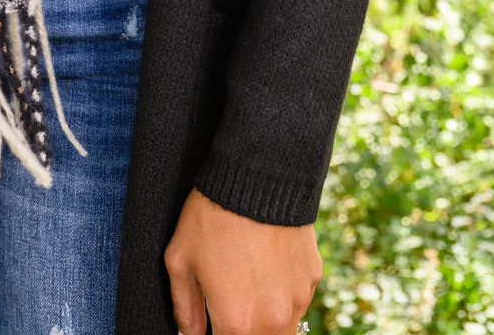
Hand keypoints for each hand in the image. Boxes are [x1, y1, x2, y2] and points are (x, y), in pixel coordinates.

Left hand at [164, 188, 320, 334]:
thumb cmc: (211, 216)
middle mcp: (273, 320)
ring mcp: (298, 300)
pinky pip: (297, 299)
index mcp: (237, 322)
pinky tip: (266, 262)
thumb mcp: (180, 260)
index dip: (214, 334)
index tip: (211, 320)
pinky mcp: (313, 278)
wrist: (257, 175)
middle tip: (229, 303)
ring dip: (265, 318)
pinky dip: (282, 292)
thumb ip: (184, 309)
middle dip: (242, 330)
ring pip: (282, 328)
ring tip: (246, 281)